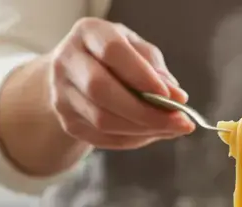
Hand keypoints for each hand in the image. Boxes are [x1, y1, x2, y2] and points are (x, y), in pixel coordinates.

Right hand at [48, 19, 194, 149]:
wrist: (77, 74)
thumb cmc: (115, 58)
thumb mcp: (137, 50)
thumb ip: (156, 70)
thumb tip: (176, 97)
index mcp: (88, 33)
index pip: (112, 52)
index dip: (142, 76)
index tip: (172, 96)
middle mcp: (67, 61)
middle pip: (101, 90)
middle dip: (145, 112)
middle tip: (180, 122)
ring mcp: (62, 95)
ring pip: (102, 120)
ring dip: (143, 130)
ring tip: (172, 129)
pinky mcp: (67, 122)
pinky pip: (103, 138)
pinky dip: (133, 139)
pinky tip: (153, 134)